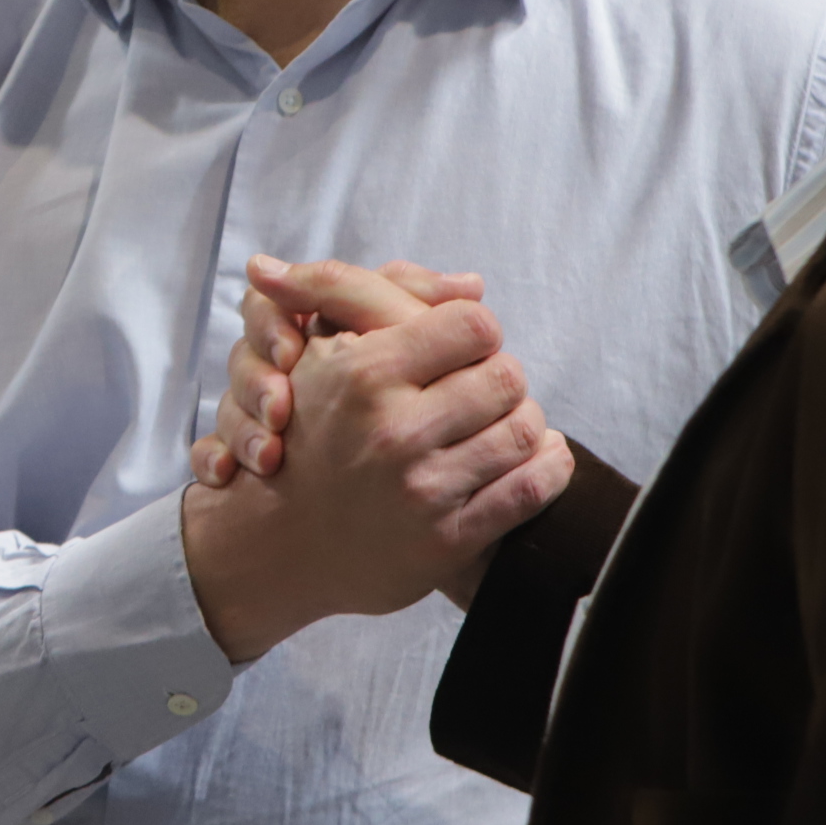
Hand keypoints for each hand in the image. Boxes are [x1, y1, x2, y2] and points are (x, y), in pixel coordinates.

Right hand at [179, 273, 568, 661]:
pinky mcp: (447, 541)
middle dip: (500, 379)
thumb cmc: (307, 432)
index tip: (462, 348)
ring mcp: (422, 490)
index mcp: (363, 374)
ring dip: (523, 423)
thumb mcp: (319, 349)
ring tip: (498, 424)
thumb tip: (474, 283)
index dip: (476, 332)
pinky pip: (530, 489)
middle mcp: (393, 432)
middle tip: (481, 390)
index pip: (474, 324)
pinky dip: (546, 468)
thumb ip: (381, 296)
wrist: (279, 541)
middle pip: (508, 376)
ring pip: (526, 430)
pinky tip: (530, 459)